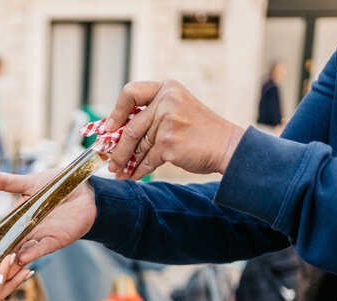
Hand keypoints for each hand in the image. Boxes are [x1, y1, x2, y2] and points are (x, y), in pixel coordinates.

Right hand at [0, 167, 96, 264]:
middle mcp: (27, 231)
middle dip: (0, 260)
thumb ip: (6, 182)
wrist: (84, 188)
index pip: (0, 234)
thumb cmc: (56, 184)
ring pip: (24, 252)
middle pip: (10, 248)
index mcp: (17, 219)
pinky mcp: (56, 240)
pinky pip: (43, 248)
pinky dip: (33, 254)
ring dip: (14, 261)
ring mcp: (40, 237)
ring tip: (2, 267)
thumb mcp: (29, 182)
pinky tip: (23, 258)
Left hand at [104, 80, 245, 180]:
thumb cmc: (200, 132)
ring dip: (125, 162)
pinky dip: (138, 170)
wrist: (227, 146)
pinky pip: (146, 160)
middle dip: (117, 149)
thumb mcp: (176, 112)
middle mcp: (166, 101)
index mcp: (167, 88)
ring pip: (136, 146)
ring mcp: (167, 121)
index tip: (109, 128)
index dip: (116, 111)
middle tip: (109, 161)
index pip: (130, 92)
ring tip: (118, 172)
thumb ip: (151, 117)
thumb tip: (115, 135)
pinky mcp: (168, 142)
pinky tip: (133, 176)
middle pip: (129, 128)